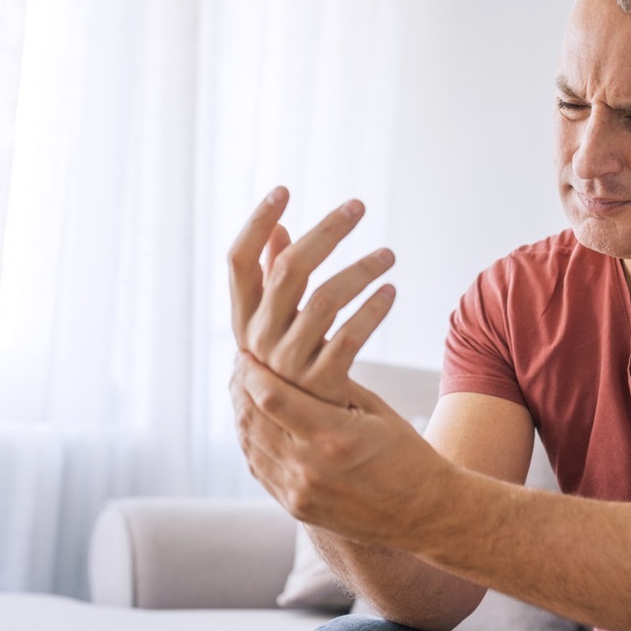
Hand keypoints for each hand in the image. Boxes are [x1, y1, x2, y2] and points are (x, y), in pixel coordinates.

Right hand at [228, 187, 395, 404]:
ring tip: (390, 254)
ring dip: (361, 270)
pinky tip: (392, 292)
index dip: (255, 223)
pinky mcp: (323, 386)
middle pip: (288, 271)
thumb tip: (280, 229)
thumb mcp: (278, 326)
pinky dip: (373, 310)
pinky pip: (350, 338)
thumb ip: (274, 279)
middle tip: (358, 206)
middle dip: (325, 232)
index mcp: (245, 320)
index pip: (238, 262)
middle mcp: (259, 341)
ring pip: (325, 300)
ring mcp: (289, 365)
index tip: (283, 189)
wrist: (308, 441)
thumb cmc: (295, 369)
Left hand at [230, 350, 453, 546]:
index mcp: (334, 437)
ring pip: (250, 444)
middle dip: (240, 387)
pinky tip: (252, 421)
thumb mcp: (377, 410)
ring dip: (241, 413)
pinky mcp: (296, 508)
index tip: (246, 352)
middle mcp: (310, 468)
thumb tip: (301, 352)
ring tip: (240, 388)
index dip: (252, 372)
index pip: (272, 397)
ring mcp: (299, 492)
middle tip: (239, 363)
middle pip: (254, 419)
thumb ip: (335, 384)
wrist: (422, 515)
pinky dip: (250, 440)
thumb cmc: (407, 454)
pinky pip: (259, 469)